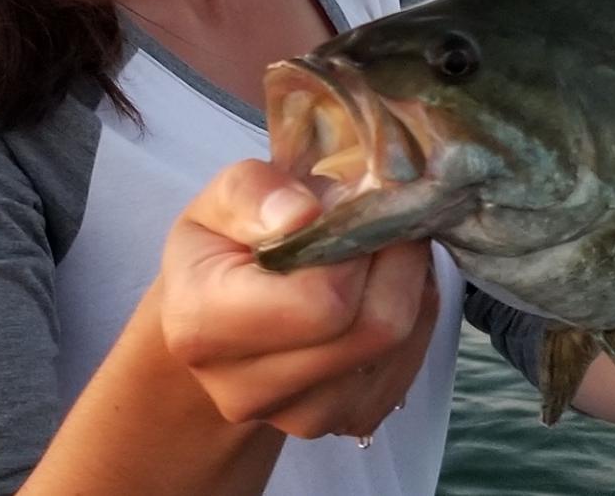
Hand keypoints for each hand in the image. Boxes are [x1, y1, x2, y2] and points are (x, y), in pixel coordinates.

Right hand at [158, 160, 437, 439]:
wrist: (220, 318)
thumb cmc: (222, 248)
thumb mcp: (221, 200)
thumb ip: (253, 192)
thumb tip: (302, 214)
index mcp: (203, 326)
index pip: (320, 301)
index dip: (354, 244)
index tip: (351, 205)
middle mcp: (247, 390)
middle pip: (373, 328)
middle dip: (395, 261)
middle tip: (381, 220)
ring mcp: (300, 417)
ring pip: (399, 346)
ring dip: (407, 286)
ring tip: (375, 252)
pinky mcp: (347, 422)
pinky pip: (409, 365)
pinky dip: (411, 318)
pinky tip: (377, 290)